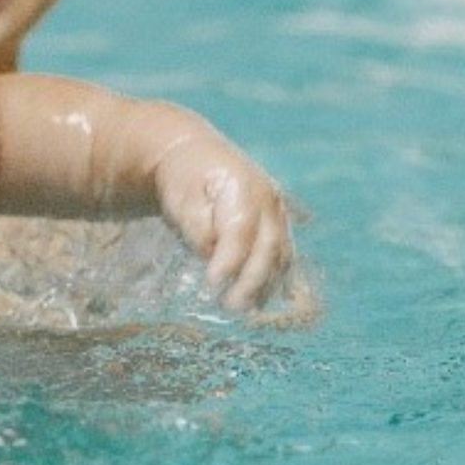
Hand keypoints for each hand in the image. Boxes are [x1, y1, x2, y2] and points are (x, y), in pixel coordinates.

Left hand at [149, 133, 294, 311]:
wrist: (197, 155)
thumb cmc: (183, 179)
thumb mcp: (181, 198)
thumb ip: (197, 226)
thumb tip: (211, 255)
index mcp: (242, 186)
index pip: (240, 229)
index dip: (229, 259)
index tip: (212, 283)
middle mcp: (268, 198)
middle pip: (267, 245)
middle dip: (251, 280)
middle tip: (231, 306)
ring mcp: (278, 211)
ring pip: (280, 254)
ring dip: (265, 285)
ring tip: (245, 310)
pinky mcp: (278, 224)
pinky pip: (283, 255)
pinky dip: (274, 279)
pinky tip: (260, 300)